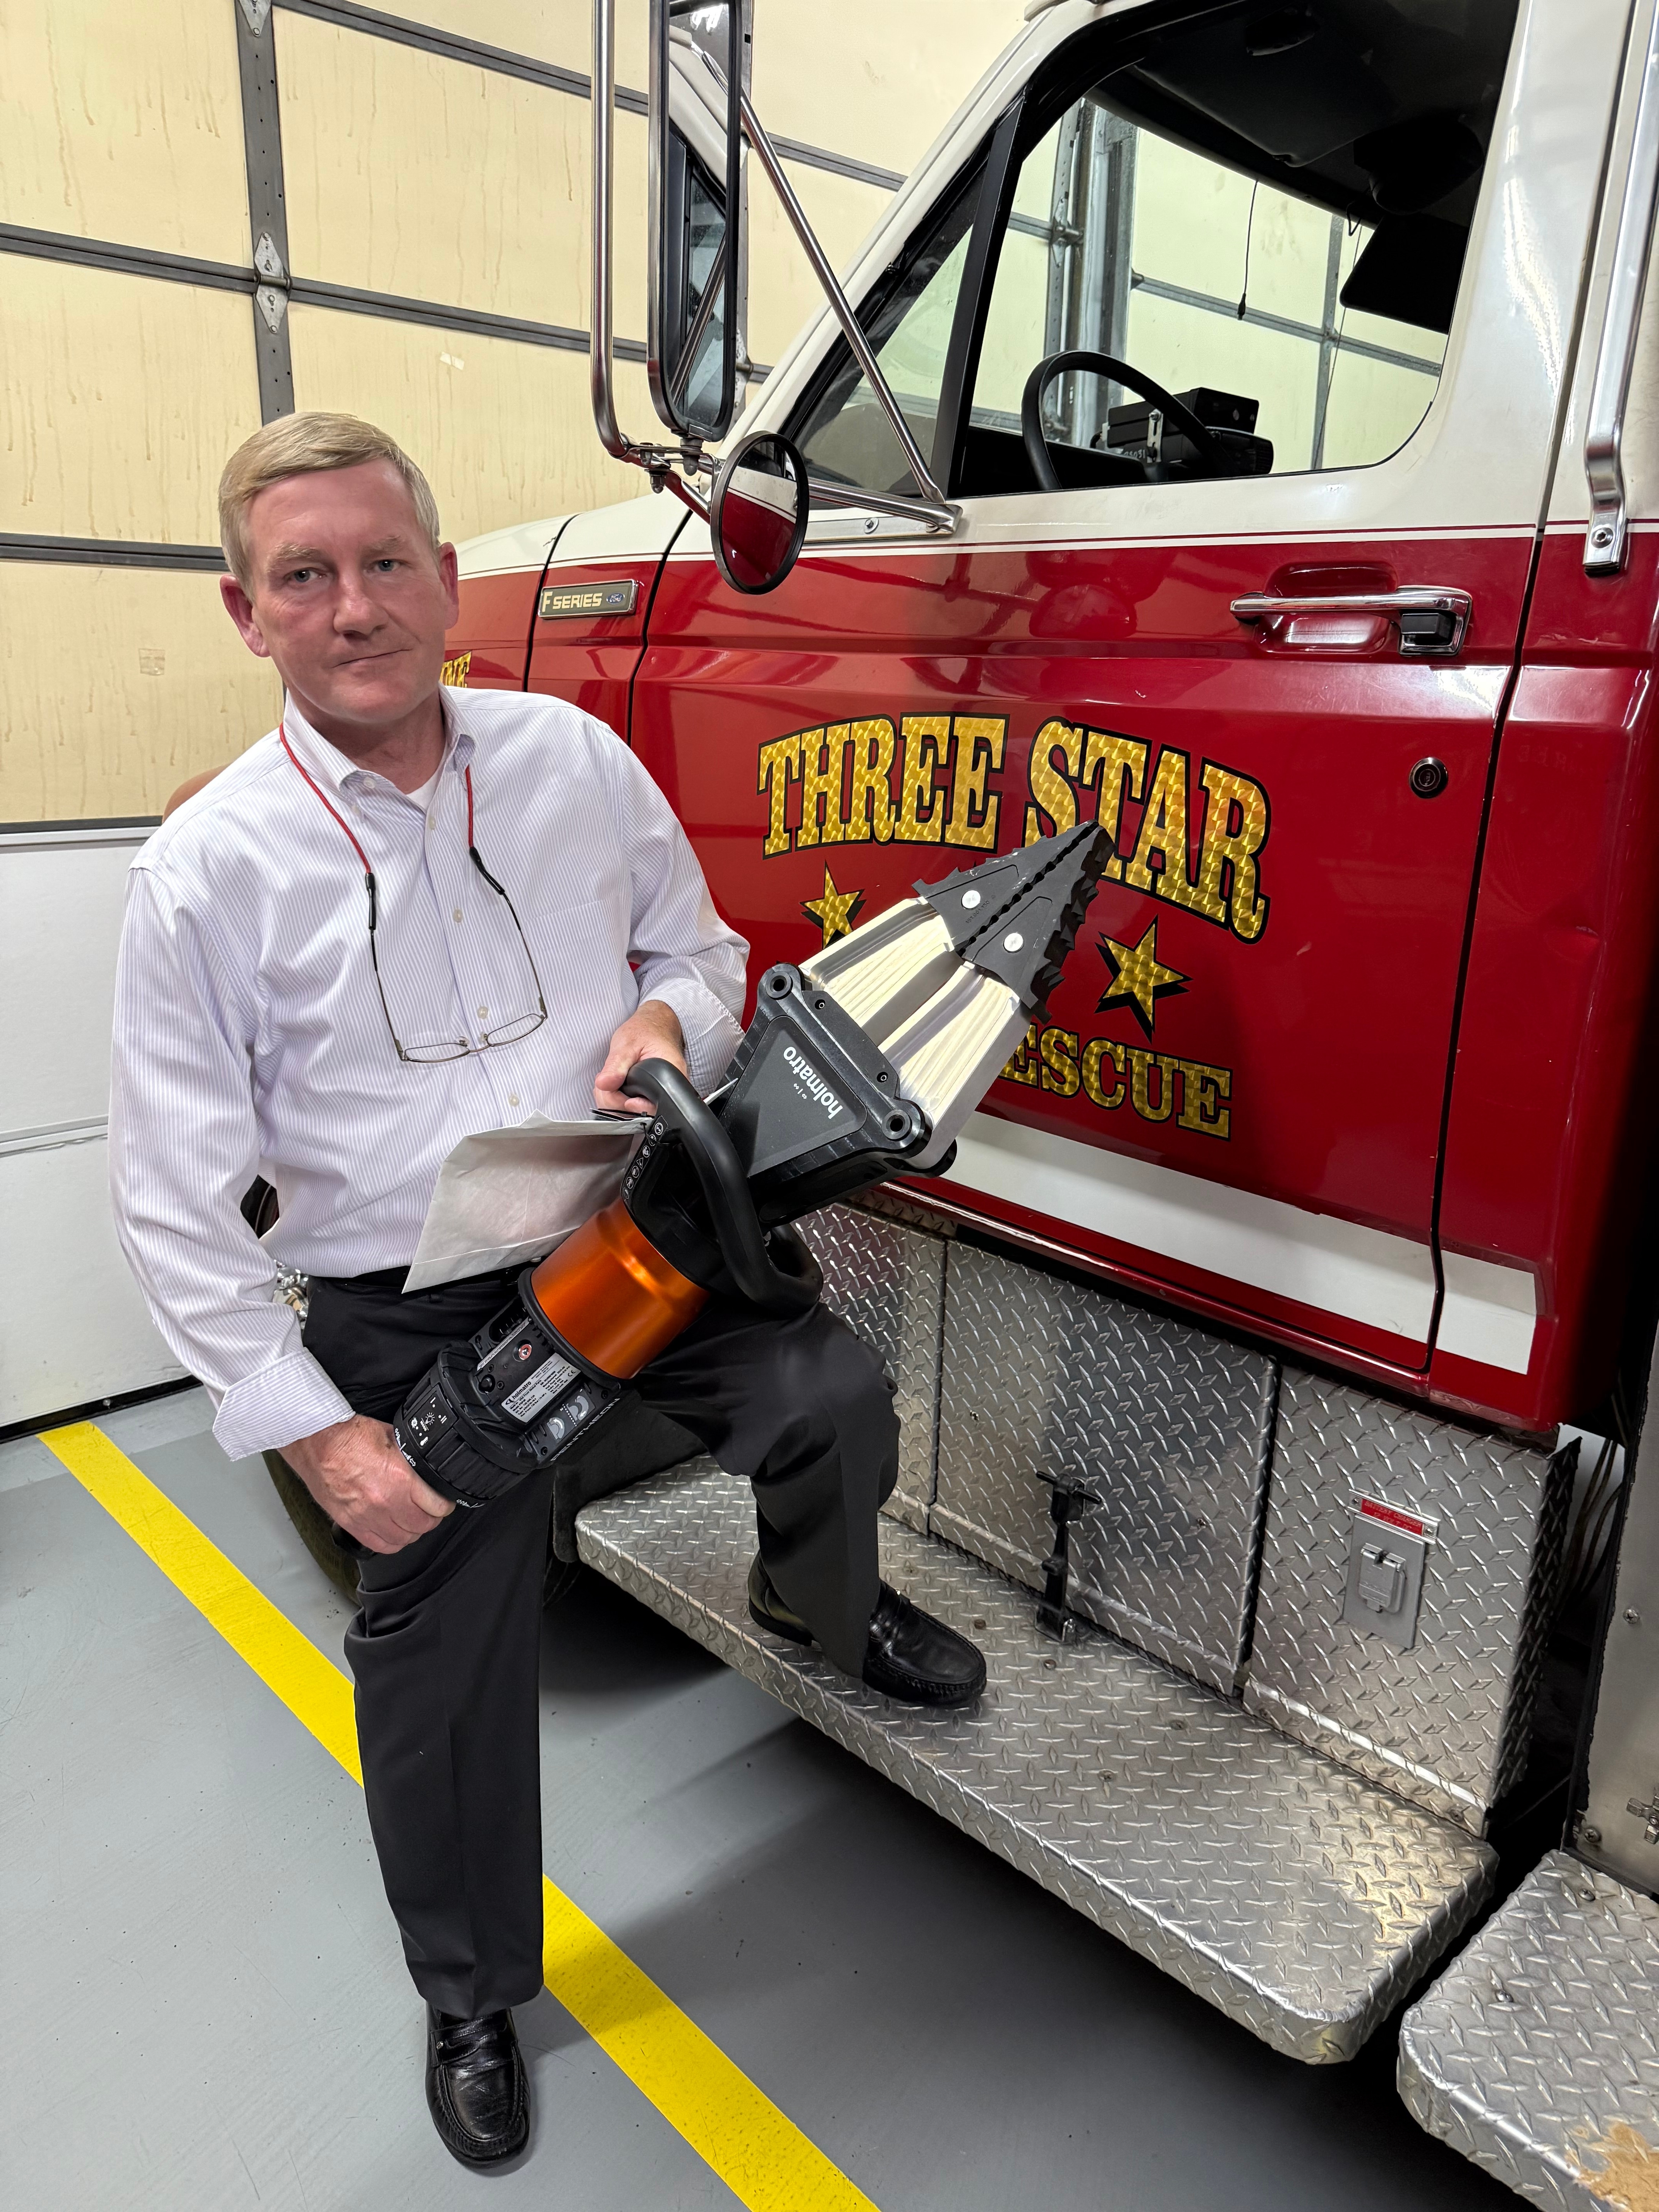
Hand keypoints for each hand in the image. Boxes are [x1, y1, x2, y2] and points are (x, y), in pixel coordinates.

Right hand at [283, 1412, 453, 1553]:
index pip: (436, 1506)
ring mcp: (366, 1517)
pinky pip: (379, 1545)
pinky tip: (394, 1531)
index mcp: (399, 1479)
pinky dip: (391, 1542)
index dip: (444, 1505)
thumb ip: (410, 1458)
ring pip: (403, 1540)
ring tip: (413, 1520)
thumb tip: (425, 1466)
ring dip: (412, 1532)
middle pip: (421, 1526)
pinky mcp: (351, 1524)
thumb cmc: (349, 1436)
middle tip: (431, 1511)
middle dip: (431, 1519)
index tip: (443, 1502)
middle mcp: (384, 1502)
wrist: (316, 1443)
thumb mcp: (392, 1437)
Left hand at [595, 998, 687, 1113]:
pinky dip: (614, 1099)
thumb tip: (604, 1084)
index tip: (620, 1095)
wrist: (653, 1027)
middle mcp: (667, 1090)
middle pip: (638, 1114)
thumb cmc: (646, 1031)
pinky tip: (613, 1083)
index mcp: (670, 1074)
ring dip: (611, 1100)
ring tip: (611, 1078)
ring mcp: (656, 1096)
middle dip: (615, 1101)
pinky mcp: (645, 1097)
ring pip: (629, 1113)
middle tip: (608, 1080)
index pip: (654, 1105)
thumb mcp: (627, 1043)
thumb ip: (616, 1065)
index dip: (633, 1106)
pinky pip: (626, 1108)